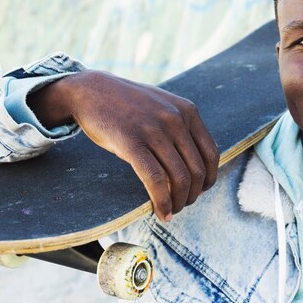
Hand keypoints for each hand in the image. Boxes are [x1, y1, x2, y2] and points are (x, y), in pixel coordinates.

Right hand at [28, 70, 219, 221]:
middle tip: (182, 205)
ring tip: (170, 211)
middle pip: (198, 170)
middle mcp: (175, 120)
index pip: (211, 154)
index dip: (209, 178)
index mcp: (188, 111)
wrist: (91, 90)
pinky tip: (160, 212)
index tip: (200, 191)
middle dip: (193, 195)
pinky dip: (162, 201)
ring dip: (179, 203)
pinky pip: (155, 180)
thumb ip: (182, 127)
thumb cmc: (128, 104)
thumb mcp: (163, 107)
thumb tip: (198, 160)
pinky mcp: (131, 143)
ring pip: (179, 178)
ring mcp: (154, 130)